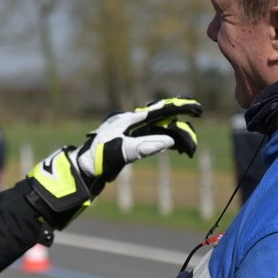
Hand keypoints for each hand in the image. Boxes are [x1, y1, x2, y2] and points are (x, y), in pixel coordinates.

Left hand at [26, 97, 201, 226]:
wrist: (80, 170)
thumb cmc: (96, 159)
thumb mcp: (120, 152)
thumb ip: (143, 145)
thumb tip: (167, 141)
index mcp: (128, 120)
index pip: (158, 111)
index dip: (178, 108)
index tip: (196, 108)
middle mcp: (129, 123)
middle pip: (160, 119)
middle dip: (179, 125)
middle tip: (193, 137)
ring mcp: (129, 133)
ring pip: (158, 129)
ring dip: (173, 135)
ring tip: (187, 146)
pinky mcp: (128, 143)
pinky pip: (152, 138)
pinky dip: (165, 141)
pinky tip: (174, 147)